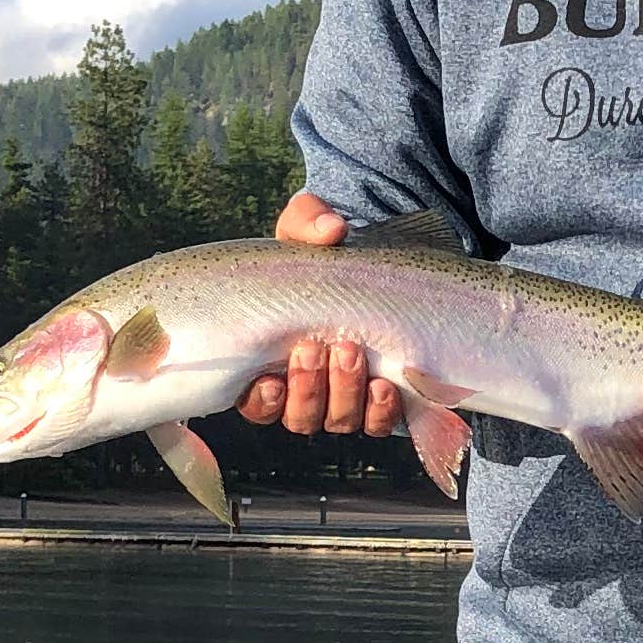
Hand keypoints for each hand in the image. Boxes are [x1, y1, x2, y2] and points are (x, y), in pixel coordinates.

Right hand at [236, 190, 403, 435]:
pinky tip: (384, 385)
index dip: (262, 401)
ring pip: (338, 420)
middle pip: (300, 416)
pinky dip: (381, 410)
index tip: (269, 380)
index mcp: (271, 360)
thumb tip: (332, 230)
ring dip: (343, 394)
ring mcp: (348, 396)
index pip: (256, 403)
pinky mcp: (385, 398)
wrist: (381, 261)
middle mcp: (308, 389)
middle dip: (306, 388)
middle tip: (313, 348)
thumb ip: (309, 220)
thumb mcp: (309, 226)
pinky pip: (380, 422)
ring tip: (350, 352)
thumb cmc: (328, 251)